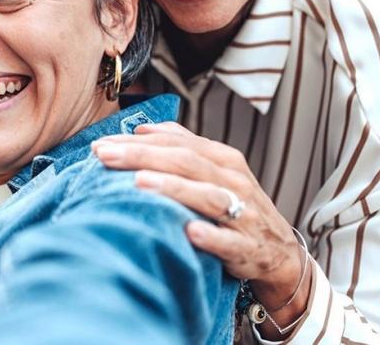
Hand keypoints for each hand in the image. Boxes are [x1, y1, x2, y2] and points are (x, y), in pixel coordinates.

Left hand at [91, 123, 310, 330]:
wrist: (279, 252)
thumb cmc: (237, 205)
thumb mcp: (214, 170)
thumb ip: (181, 146)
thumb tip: (142, 128)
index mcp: (222, 159)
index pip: (176, 143)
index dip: (137, 142)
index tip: (101, 144)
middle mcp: (233, 181)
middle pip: (186, 162)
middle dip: (142, 157)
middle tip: (105, 156)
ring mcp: (244, 214)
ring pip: (208, 196)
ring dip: (174, 188)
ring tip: (140, 182)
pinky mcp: (247, 248)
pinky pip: (229, 241)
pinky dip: (210, 237)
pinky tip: (189, 232)